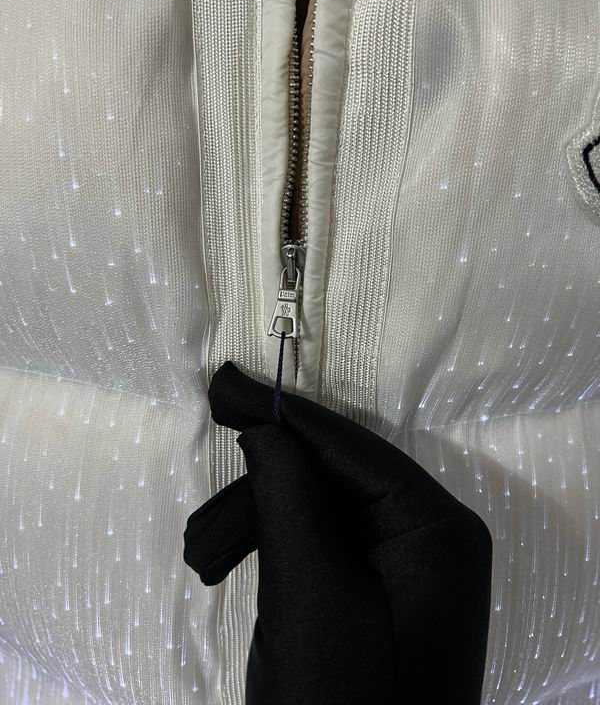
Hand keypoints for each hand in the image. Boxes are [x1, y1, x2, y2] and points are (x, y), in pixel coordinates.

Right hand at [184, 361, 492, 704]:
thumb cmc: (340, 700)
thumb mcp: (310, 590)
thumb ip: (288, 495)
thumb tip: (265, 427)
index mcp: (438, 529)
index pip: (353, 448)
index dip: (287, 415)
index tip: (227, 383)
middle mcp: (430, 538)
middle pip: (336, 479)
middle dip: (266, 482)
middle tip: (208, 468)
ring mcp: (406, 568)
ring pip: (322, 513)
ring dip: (260, 522)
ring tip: (202, 551)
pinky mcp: (378, 593)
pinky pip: (323, 547)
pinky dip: (275, 550)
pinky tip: (227, 562)